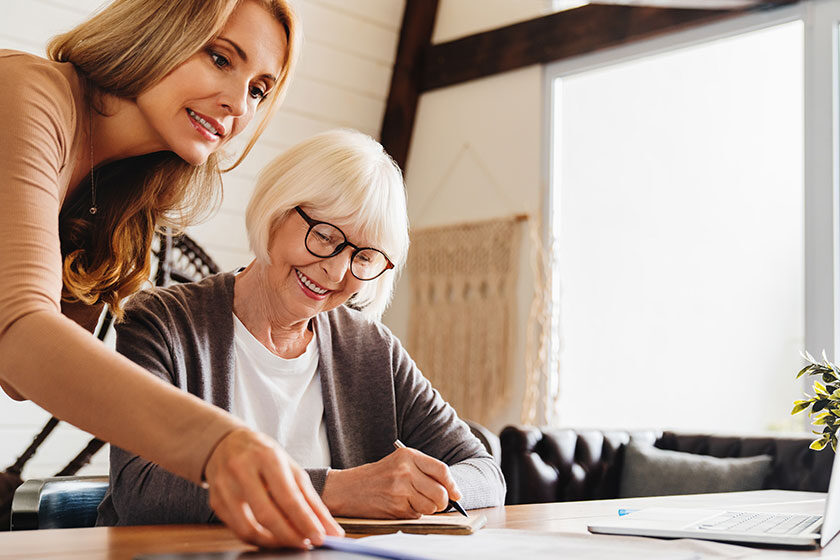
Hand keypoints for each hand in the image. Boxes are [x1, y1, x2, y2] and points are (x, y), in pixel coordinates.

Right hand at [203, 428, 343, 548]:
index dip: (305, 521)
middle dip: (290, 535)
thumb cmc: (264, 455)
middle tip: (306, 544)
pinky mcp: (215, 502)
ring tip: (290, 541)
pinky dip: (258, 539)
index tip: (320, 537)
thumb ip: (310, 499)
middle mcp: (242, 470)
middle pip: (266, 514)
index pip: (288, 496)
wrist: (226, 443)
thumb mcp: (290, 467)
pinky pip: (237, 530)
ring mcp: (224, 486)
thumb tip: (330, 529)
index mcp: (266, 456)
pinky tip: (272, 537)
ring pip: (248, 528)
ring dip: (273, 542)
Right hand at [321, 446, 461, 518]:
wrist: (348, 488)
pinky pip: (417, 514)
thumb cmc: (377, 476)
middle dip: (442, 502)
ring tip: (415, 502)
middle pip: (440, 492)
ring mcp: (400, 490)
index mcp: (408, 456)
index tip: (456, 494)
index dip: (452, 485)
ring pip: (431, 506)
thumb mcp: (399, 463)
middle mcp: (405, 471)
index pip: (442, 470)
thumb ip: (424, 471)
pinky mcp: (396, 507)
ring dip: (428, 509)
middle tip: (437, 502)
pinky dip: (414, 513)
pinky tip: (402, 506)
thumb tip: (451, 490)